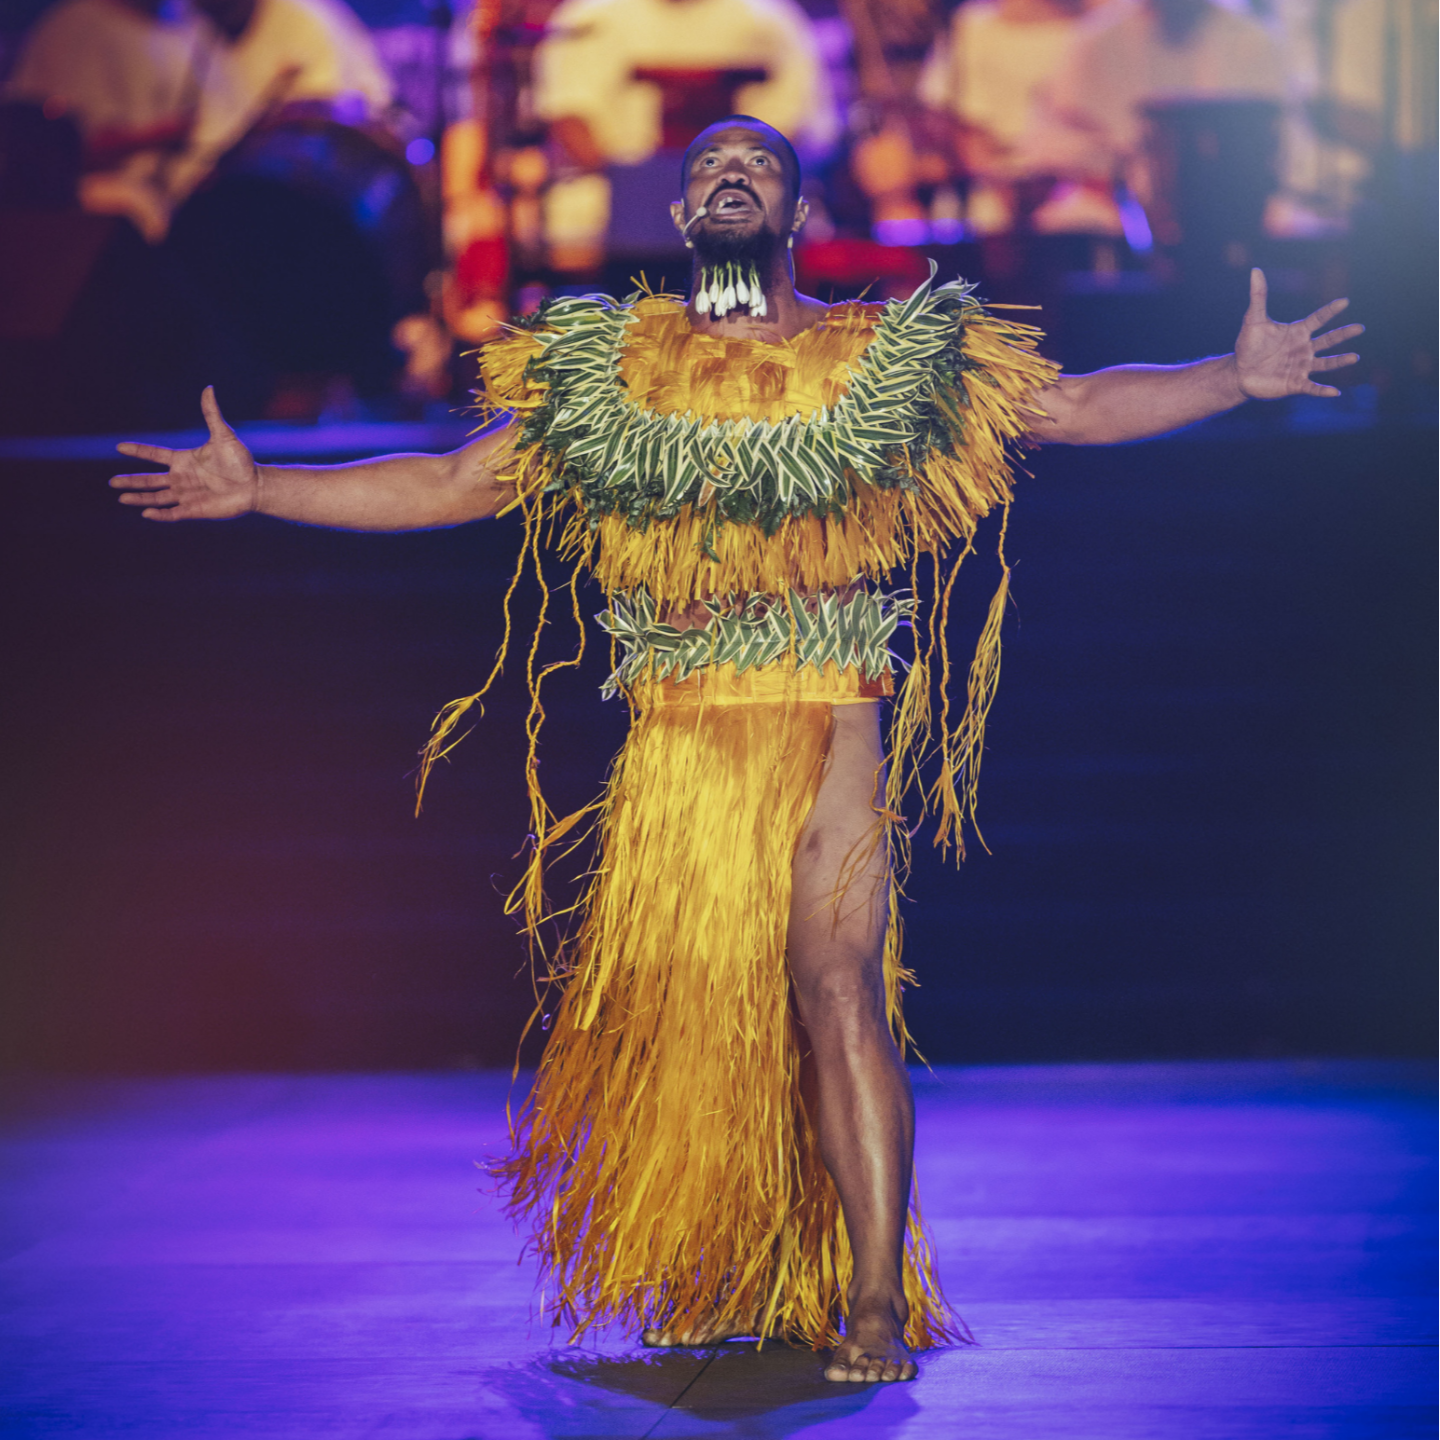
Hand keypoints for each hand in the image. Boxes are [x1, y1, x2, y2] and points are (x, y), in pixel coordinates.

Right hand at [110, 386, 258, 520]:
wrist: (255, 485)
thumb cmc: (241, 461)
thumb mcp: (223, 435)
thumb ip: (211, 414)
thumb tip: (208, 388)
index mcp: (184, 460)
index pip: (155, 455)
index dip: (138, 451)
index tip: (119, 447)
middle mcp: (182, 478)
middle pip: (150, 480)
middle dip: (131, 481)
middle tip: (112, 482)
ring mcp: (187, 495)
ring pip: (157, 497)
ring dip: (140, 498)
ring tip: (121, 497)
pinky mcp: (195, 509)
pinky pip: (173, 513)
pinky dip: (160, 514)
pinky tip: (146, 513)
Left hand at [1234, 268, 1363, 400]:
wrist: (1239, 372)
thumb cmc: (1248, 346)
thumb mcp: (1253, 320)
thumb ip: (1258, 296)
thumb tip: (1255, 270)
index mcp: (1297, 332)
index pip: (1318, 319)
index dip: (1330, 311)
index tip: (1345, 301)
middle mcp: (1303, 348)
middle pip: (1328, 340)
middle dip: (1343, 334)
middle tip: (1360, 328)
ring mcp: (1301, 366)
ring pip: (1325, 363)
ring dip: (1339, 361)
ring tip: (1354, 357)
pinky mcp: (1295, 384)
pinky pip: (1312, 388)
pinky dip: (1323, 391)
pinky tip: (1335, 392)